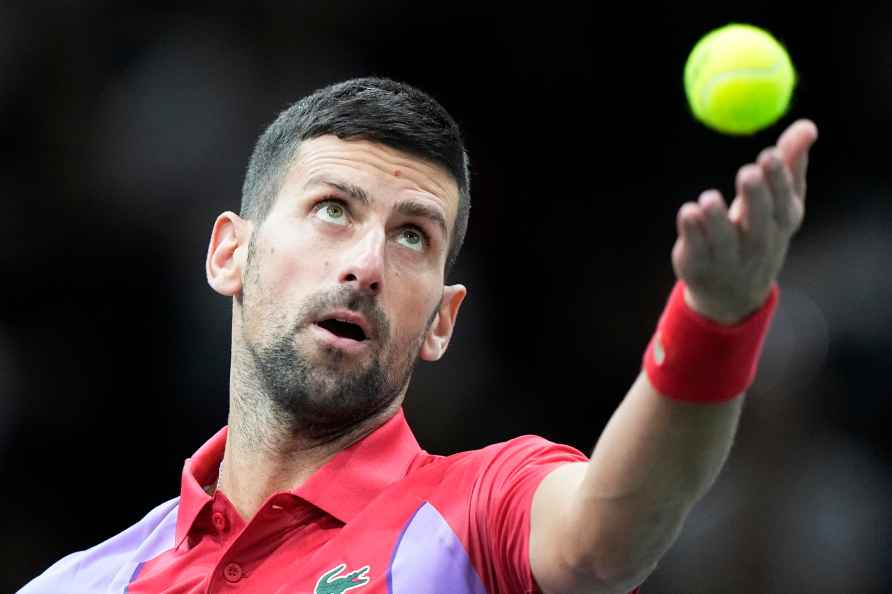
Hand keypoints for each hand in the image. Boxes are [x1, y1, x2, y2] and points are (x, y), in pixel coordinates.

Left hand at [671, 119, 818, 324]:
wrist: (732, 292)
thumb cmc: (758, 231)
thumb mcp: (778, 202)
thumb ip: (790, 163)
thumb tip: (807, 126)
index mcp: (780, 225)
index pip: (784, 204)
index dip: (778, 181)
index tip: (769, 154)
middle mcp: (756, 245)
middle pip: (758, 224)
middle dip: (755, 197)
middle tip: (748, 172)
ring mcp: (727, 259)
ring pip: (724, 240)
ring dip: (718, 219)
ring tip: (710, 198)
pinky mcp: (698, 266)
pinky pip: (696, 249)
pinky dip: (691, 232)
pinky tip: (688, 213)